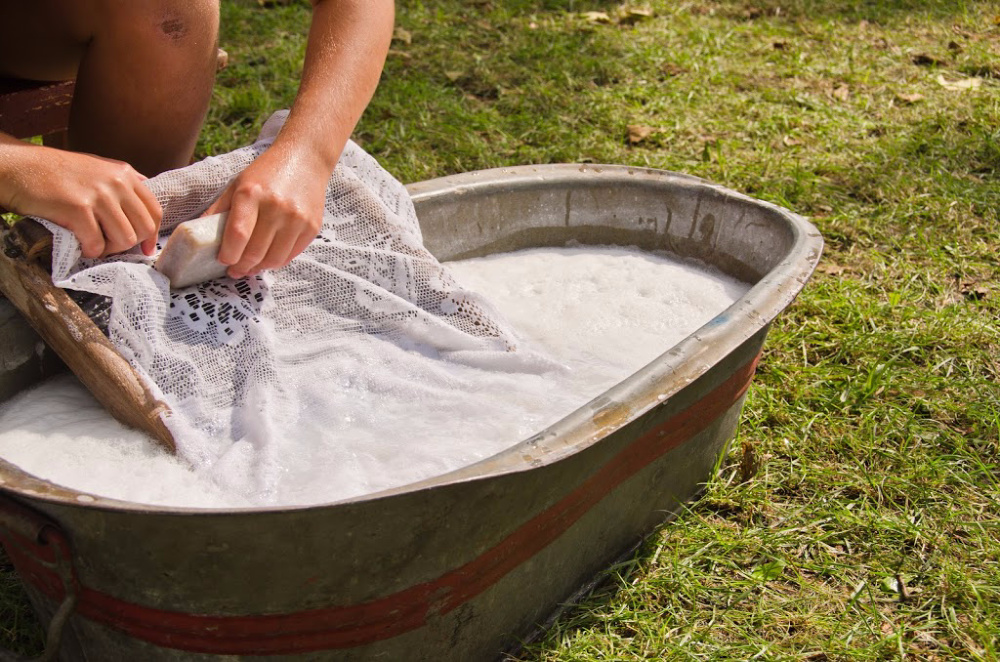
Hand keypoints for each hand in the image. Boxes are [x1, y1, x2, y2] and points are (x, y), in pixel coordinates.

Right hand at [0, 142, 161, 257]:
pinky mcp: (78, 208)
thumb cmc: (56, 172)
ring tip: (94, 244)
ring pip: (124, 238)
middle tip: (111, 246)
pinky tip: (80, 244)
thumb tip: (145, 208)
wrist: (18, 167)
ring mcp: (99, 195)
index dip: (152, 235)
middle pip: (144, 228)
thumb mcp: (98, 168)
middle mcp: (116, 182)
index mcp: (125, 174)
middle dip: (130, 244)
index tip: (145, 248)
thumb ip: (123, 185)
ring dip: (109, 249)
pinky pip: (97, 243)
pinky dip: (90, 250)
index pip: (154, 210)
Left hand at [206, 141, 327, 278]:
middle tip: (234, 270)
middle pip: (255, 252)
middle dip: (242, 267)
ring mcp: (297, 218)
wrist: (305, 160)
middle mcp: (276, 207)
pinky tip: (267, 258)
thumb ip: (220, 209)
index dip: (228, 254)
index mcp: (252, 193)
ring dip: (259, 268)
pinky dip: (276, 262)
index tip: (223, 261)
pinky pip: (291, 255)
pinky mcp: (312, 227)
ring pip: (274, 259)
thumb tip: (199, 235)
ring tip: (250, 267)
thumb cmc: (267, 173)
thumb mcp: (238, 184)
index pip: (238, 235)